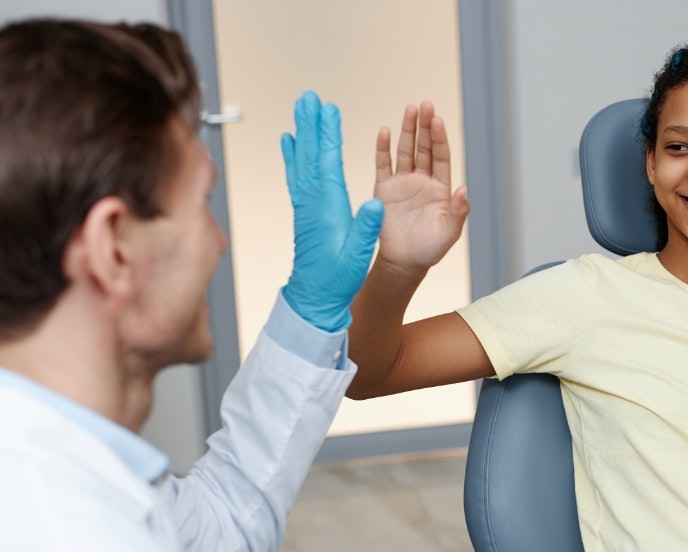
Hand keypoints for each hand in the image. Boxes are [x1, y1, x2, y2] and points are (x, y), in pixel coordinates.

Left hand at [280, 90, 382, 331]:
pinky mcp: (302, 211)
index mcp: (327, 207)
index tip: (329, 109)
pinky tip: (289, 141)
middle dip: (311, 123)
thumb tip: (376, 203)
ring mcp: (304, 205)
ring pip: (301, 160)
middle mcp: (312, 201)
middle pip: (310, 153)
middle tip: (309, 97)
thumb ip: (366, 228)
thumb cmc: (337, 279)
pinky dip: (292, 155)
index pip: (328, 162)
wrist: (314, 297)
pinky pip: (295, 175)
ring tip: (300, 109)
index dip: (328, 134)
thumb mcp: (357, 256)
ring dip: (302, 132)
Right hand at [373, 101, 468, 275]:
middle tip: (424, 105)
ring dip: (406, 131)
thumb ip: (458, 212)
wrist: (403, 262)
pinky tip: (385, 132)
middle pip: (424, 148)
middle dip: (424, 127)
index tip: (437, 120)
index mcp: (440, 189)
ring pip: (405, 151)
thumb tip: (464, 190)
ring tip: (409, 110)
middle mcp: (422, 181)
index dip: (439, 139)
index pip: (441, 157)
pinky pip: (383, 165)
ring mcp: (403, 183)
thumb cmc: (429, 250)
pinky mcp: (384, 190)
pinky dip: (383, 149)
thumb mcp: (449, 233)